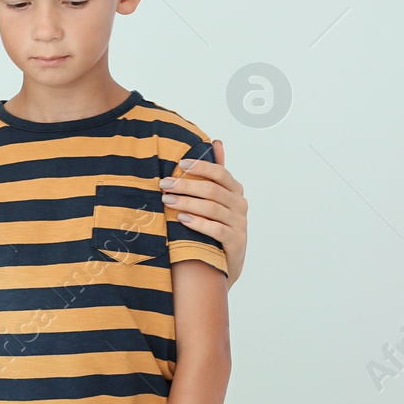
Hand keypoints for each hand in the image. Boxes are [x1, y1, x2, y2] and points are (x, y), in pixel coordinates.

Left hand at [161, 140, 247, 284]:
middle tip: (164, 184)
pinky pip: (216, 229)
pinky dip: (198, 223)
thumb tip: (216, 141)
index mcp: (235, 191)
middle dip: (187, 185)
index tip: (178, 164)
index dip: (201, 166)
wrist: (224, 262)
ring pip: (212, 208)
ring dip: (187, 202)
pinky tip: (181, 218)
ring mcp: (240, 224)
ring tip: (167, 200)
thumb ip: (215, 173)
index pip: (220, 173)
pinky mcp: (236, 242)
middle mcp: (239, 205)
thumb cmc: (216, 224)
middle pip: (213, 190)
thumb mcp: (217, 198)